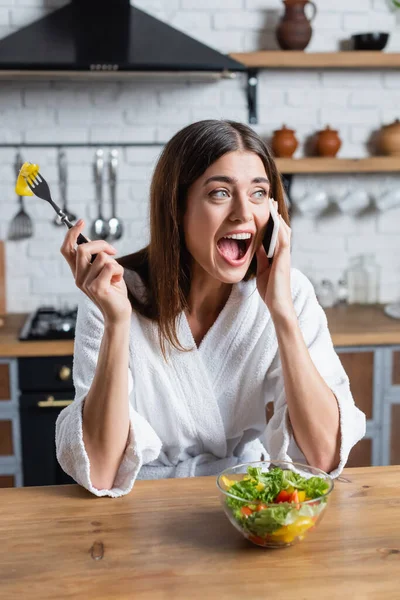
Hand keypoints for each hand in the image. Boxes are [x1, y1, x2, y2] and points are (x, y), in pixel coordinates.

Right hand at [60, 220, 131, 325]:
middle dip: (101, 244)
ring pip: (102, 258)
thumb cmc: (113, 291)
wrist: (118, 314)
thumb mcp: (104, 272)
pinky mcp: (97, 288)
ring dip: (116, 264)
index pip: (67, 250)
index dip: (71, 234)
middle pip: (83, 248)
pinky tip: (117, 281)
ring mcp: (86, 284)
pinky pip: (110, 266)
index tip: (81, 222)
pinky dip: (119, 271)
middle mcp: (78, 278)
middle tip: (113, 251)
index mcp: (78, 272)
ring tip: (116, 276)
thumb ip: (97, 259)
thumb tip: (95, 242)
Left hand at [255, 201, 294, 321]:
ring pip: (284, 231)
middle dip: (275, 215)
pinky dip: (280, 228)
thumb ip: (262, 257)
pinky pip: (283, 239)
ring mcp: (285, 255)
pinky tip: (276, 218)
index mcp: (277, 255)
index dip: (272, 221)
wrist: (277, 304)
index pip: (275, 234)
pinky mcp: (284, 259)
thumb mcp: (263, 269)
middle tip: (270, 201)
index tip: (267, 210)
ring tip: (272, 204)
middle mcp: (283, 253)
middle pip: (281, 229)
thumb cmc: (270, 290)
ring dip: (278, 217)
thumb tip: (256, 246)